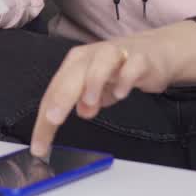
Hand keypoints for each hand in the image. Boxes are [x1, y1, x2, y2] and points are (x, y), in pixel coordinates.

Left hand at [30, 32, 179, 157]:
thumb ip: (86, 101)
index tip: (41, 145)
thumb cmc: (118, 69)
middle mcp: (91, 56)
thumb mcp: (97, 89)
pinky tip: (121, 93)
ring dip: (93, 82)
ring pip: (100, 63)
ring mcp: (116, 55)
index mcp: (75, 64)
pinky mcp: (141, 59)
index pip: (56, 92)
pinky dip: (126, 79)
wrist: (154, 50)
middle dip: (61, 98)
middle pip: (72, 75)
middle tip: (53, 120)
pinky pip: (132, 66)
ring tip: (89, 103)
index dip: (45, 118)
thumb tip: (82, 112)